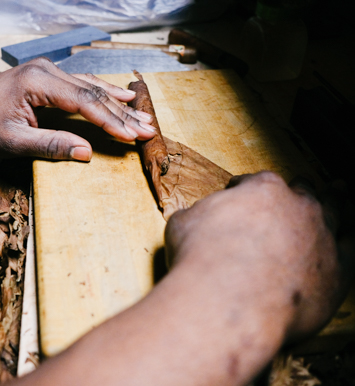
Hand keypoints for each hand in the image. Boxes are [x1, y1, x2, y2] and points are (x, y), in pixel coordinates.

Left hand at [0, 58, 156, 160]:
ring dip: (117, 103)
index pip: (84, 102)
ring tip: (142, 115)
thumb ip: (50, 145)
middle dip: (122, 113)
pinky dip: (103, 93)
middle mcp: (46, 71)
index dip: (110, 121)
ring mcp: (48, 71)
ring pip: (91, 86)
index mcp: (37, 83)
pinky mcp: (48, 77)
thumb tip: (86, 152)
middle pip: (93, 92)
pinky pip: (82, 84)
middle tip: (148, 129)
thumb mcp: (13, 142)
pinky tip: (122, 95)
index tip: (131, 135)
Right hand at [165, 171, 353, 341]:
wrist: (226, 301)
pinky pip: (352, 252)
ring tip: (337, 193)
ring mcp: (322, 237)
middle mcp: (299, 207)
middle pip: (302, 192)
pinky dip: (349, 244)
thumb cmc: (201, 259)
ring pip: (334, 213)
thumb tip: (194, 218)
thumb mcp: (183, 224)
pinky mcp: (338, 272)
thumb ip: (198, 215)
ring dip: (334, 203)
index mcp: (263, 189)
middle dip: (296, 191)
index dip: (246, 188)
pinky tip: (348, 239)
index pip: (257, 181)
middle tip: (297, 188)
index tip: (239, 195)